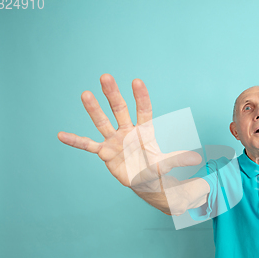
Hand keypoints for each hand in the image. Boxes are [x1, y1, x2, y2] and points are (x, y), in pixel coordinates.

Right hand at [57, 74, 200, 190]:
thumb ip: (178, 160)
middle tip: (106, 76)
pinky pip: (88, 145)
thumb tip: (198, 158)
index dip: (141, 97)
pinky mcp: (105, 152)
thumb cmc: (157, 168)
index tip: (137, 82)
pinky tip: (61, 135)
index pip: (143, 110)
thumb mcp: (167, 164)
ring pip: (103, 122)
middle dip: (113, 94)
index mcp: (145, 131)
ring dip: (94, 109)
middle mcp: (128, 131)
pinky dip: (75, 141)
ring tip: (85, 94)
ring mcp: (114, 140)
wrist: (145, 180)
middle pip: (120, 110)